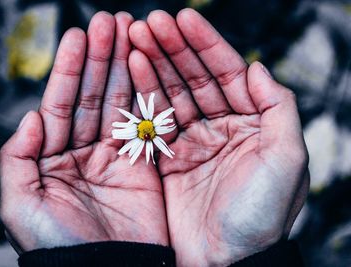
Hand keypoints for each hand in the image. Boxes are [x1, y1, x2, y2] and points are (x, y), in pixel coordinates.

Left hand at [0, 12, 168, 251]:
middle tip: (111, 21)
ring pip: (121, 104)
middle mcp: (84, 152)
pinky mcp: (143, 166)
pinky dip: (148, 98)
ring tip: (131, 32)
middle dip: (101, 58)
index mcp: (53, 158)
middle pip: (94, 96)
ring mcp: (116, 157)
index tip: (80, 35)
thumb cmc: (58, 245)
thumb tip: (31, 117)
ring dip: (125, 68)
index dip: (71, 69)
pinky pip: (145, 126)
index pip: (62, 104)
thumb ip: (18, 158)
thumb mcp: (22, 205)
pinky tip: (148, 70)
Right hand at [129, 9, 308, 265]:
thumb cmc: (262, 216)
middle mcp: (220, 127)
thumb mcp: (287, 161)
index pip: (227, 72)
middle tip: (149, 23)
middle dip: (173, 48)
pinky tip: (130, 72)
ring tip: (134, 38)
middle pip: (194, 78)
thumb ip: (278, 110)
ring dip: (153, 65)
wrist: (227, 262)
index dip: (205, 44)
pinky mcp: (167, 159)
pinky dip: (141, 96)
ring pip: (170, 94)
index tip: (182, 18)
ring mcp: (191, 142)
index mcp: (251, 123)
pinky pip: (152, 121)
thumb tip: (257, 66)